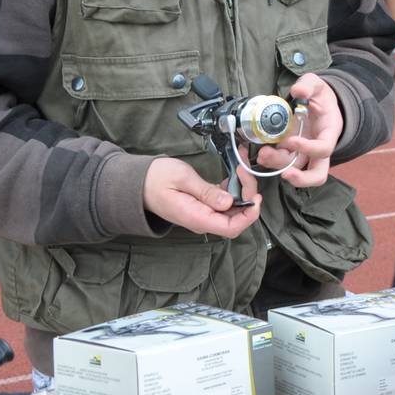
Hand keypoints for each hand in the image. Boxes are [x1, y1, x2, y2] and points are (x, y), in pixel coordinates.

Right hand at [144, 156, 261, 236]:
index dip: (249, 216)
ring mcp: (203, 214)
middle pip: (236, 217)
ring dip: (242, 188)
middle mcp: (202, 220)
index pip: (231, 228)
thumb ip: (206, 192)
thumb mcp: (182, 178)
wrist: (138, 182)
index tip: (255, 198)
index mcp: (196, 217)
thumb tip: (229, 202)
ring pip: (232, 208)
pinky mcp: (204, 206)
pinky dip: (234, 187)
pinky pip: (225, 201)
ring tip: (242, 166)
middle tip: (245, 171)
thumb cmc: (155, 179)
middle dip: (247, 195)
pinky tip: (235, 172)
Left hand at [255, 74, 343, 187]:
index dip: (309, 148)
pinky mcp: (290, 151)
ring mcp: (304, 152)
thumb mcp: (316, 84)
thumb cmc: (319, 95)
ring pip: (294, 169)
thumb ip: (308, 85)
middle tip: (286, 174)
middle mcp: (318, 147)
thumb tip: (298, 91)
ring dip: (277, 165)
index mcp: (329, 131)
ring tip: (262, 154)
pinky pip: (281, 162)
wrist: (316, 100)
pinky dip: (270, 161)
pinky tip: (260, 152)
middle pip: (317, 174)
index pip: (324, 148)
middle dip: (301, 178)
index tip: (291, 140)